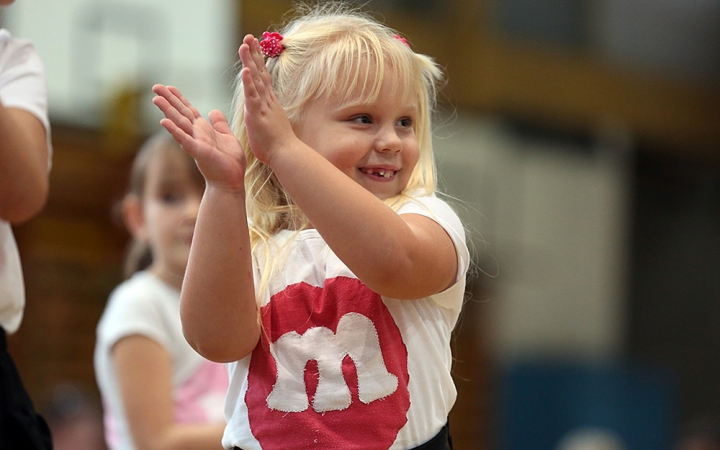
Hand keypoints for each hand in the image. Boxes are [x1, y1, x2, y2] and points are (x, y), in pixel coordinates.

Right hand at [151, 84, 245, 192]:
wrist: (232, 181)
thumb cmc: (230, 162)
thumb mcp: (227, 137)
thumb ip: (220, 124)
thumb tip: (213, 111)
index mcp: (203, 130)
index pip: (189, 110)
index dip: (179, 98)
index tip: (168, 87)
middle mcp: (197, 135)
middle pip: (180, 113)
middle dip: (169, 100)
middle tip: (155, 87)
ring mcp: (196, 143)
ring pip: (179, 123)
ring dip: (168, 111)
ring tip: (156, 99)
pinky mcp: (199, 152)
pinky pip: (185, 140)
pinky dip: (174, 130)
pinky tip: (163, 122)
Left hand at [238, 34, 297, 166]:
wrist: (286, 155)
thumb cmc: (278, 146)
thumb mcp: (270, 125)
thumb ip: (265, 115)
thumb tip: (264, 112)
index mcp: (268, 103)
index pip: (262, 78)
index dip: (258, 61)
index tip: (254, 46)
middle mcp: (267, 101)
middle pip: (260, 72)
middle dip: (254, 54)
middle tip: (249, 36)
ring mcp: (263, 106)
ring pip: (255, 80)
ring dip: (250, 61)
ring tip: (244, 44)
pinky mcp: (258, 115)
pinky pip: (253, 96)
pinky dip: (249, 83)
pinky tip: (245, 70)